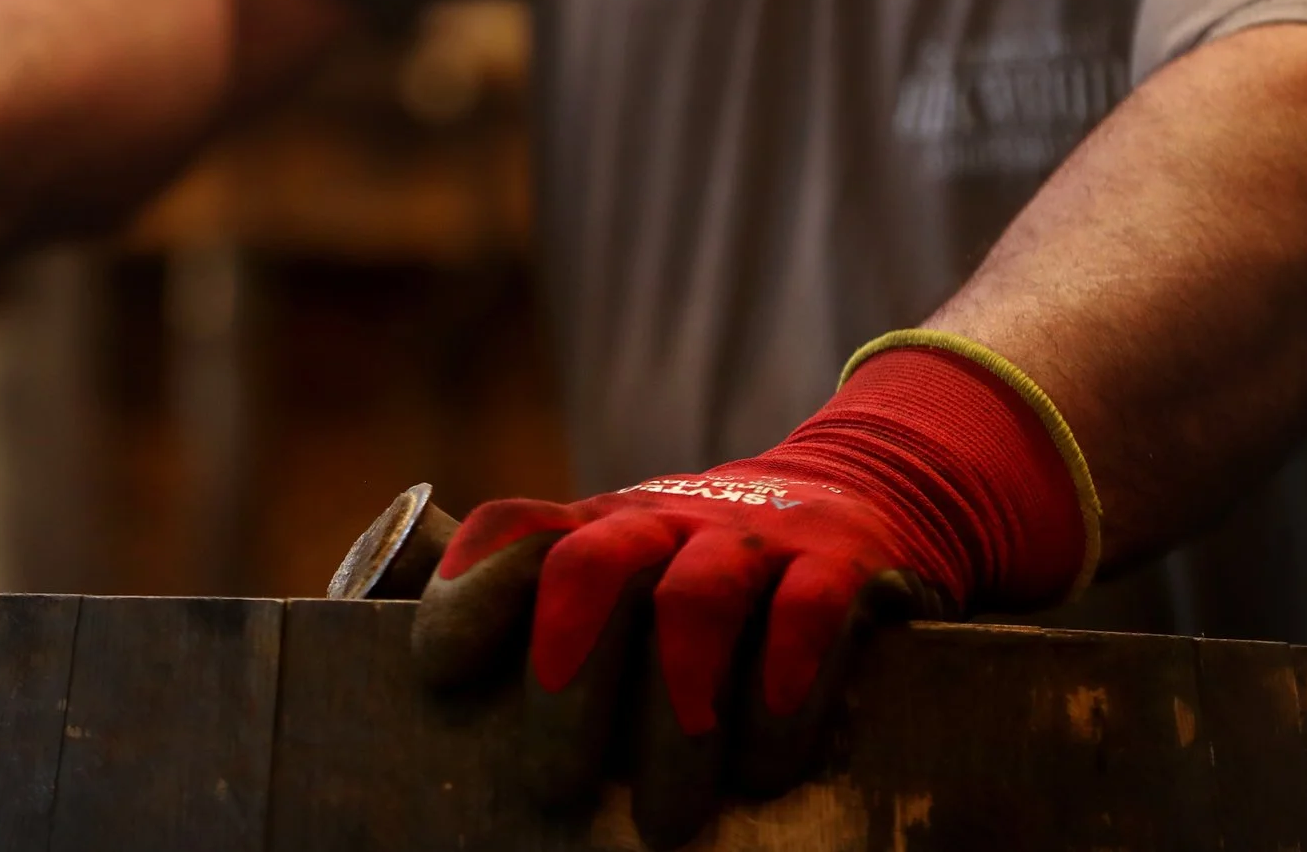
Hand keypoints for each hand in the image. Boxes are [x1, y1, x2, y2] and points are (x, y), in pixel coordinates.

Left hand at [411, 338, 1093, 848]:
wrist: (867, 488)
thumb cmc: (717, 573)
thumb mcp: (638, 574)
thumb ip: (567, 626)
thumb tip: (469, 735)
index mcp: (602, 526)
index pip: (516, 532)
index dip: (469, 592)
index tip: (439, 671)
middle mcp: (665, 521)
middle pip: (592, 570)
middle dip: (566, 680)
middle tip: (553, 787)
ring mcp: (753, 537)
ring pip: (696, 603)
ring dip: (675, 716)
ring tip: (666, 818)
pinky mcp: (841, 561)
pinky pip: (810, 613)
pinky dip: (785, 687)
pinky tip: (767, 759)